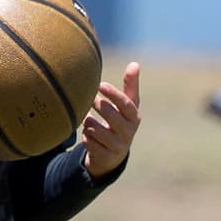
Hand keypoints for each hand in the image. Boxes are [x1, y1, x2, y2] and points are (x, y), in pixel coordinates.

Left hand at [83, 61, 140, 177]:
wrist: (114, 154)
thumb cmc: (119, 122)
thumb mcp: (126, 106)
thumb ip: (130, 86)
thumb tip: (135, 64)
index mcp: (134, 117)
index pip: (126, 104)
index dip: (113, 94)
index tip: (100, 85)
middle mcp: (129, 132)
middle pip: (110, 115)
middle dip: (97, 105)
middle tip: (89, 99)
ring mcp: (118, 146)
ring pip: (95, 129)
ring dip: (88, 123)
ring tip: (89, 120)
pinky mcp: (107, 157)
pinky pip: (89, 142)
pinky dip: (86, 137)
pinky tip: (89, 136)